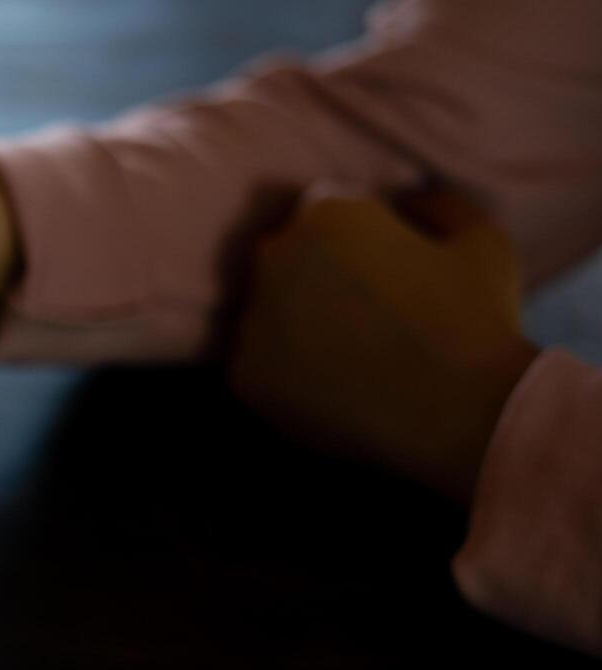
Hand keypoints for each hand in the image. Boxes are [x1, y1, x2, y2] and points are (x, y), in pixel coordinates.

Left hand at [227, 189, 538, 504]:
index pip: (323, 218)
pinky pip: (259, 369)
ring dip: (297, 330)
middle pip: (286, 264)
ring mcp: (252, 319)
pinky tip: (336, 389)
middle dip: (317, 284)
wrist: (462, 415)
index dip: (355, 248)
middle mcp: (275, 258)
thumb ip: (436, 204)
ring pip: (267, 317)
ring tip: (355, 360)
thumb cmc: (480, 321)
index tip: (384, 278)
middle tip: (368, 323)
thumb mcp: (480, 238)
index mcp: (325, 213)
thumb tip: (409, 201)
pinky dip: (287, 378)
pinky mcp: (243, 377)